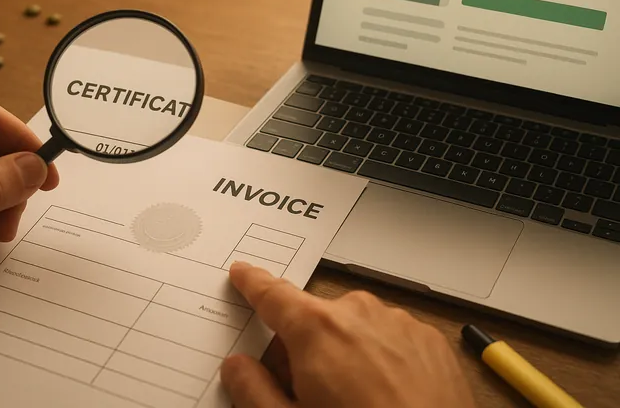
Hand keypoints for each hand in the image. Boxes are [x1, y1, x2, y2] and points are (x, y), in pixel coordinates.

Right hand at [221, 262, 475, 407]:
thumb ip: (254, 391)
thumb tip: (238, 367)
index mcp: (317, 329)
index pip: (272, 294)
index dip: (253, 284)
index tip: (244, 274)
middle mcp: (359, 313)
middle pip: (314, 319)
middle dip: (303, 348)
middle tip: (306, 392)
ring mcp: (399, 323)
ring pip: (355, 328)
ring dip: (345, 353)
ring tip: (355, 402)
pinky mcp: (431, 340)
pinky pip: (391, 338)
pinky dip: (381, 359)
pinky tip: (386, 397)